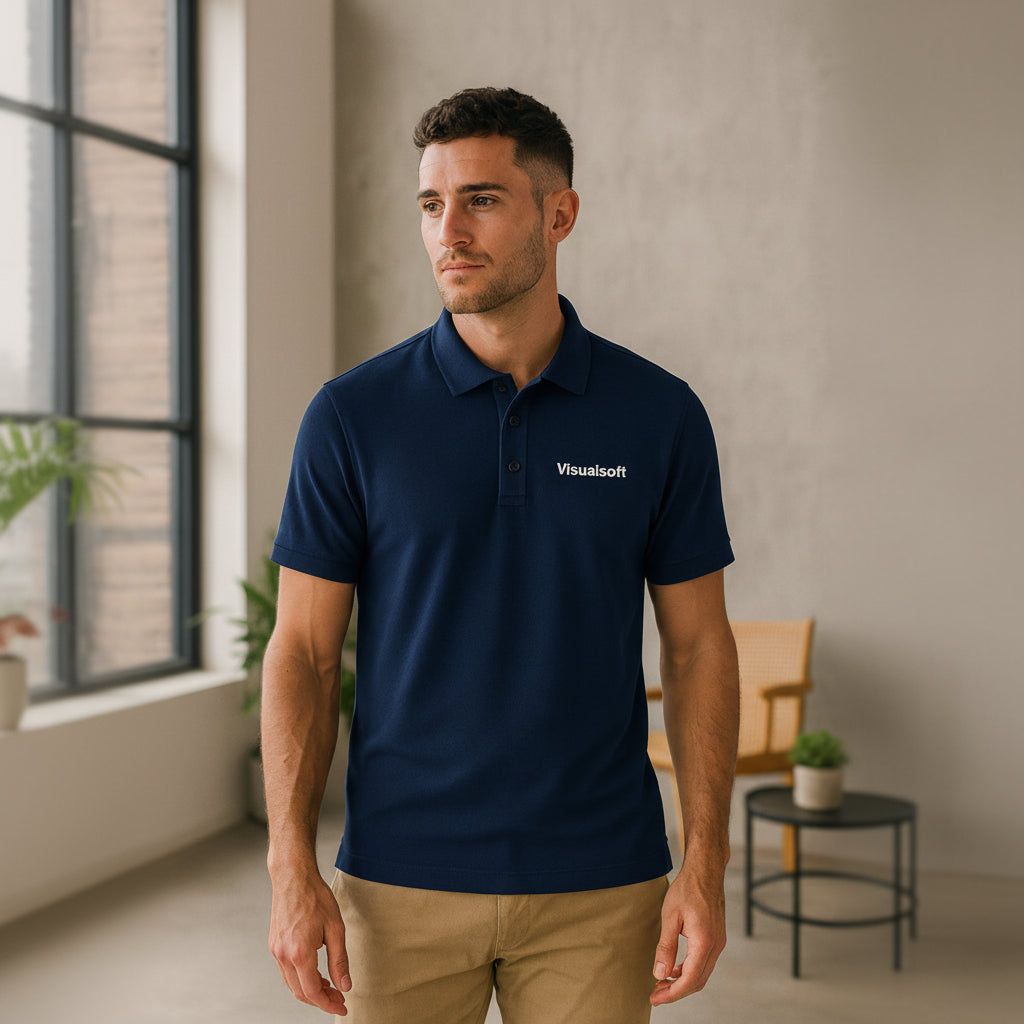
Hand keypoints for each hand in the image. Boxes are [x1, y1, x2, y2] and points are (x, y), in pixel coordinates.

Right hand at [269, 870, 351, 1015]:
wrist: (293, 876)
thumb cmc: (315, 896)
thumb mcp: (335, 928)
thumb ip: (339, 960)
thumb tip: (345, 986)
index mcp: (299, 952)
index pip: (312, 992)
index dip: (328, 1004)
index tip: (342, 1007)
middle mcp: (283, 955)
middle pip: (300, 992)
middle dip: (321, 999)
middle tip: (339, 997)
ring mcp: (276, 950)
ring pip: (292, 984)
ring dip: (310, 990)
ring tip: (330, 986)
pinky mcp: (274, 944)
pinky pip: (286, 971)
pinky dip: (301, 978)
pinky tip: (315, 972)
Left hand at [650, 862, 726, 1005]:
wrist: (706, 871)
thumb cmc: (687, 889)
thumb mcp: (670, 916)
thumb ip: (665, 947)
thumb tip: (660, 974)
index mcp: (704, 942)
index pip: (690, 980)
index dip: (672, 993)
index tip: (655, 998)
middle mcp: (716, 945)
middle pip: (698, 981)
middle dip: (676, 992)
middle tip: (656, 995)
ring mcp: (719, 942)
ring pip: (702, 974)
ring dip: (683, 982)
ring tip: (662, 983)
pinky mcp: (717, 938)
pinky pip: (704, 962)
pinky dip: (689, 970)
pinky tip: (674, 968)